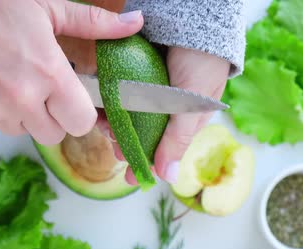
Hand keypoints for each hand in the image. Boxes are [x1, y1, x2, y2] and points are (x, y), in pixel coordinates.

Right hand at [0, 0, 142, 144]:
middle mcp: (23, 100)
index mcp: (49, 73)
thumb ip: (92, 22)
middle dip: (52, 117)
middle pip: (54, 135)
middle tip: (38, 89)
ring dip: (21, 114)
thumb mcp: (46, 8)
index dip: (78, 113)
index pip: (81, 122)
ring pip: (22, 131)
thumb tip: (136, 22)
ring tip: (6, 81)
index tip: (70, 99)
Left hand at [111, 47, 229, 184]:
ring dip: (115, 122)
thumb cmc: (201, 60)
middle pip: (143, 131)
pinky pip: (120, 90)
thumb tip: (168, 178)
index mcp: (187, 116)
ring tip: (104, 126)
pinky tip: (101, 105)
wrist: (192, 14)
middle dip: (127, 142)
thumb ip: (178, 138)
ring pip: (129, 113)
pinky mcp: (136, 69)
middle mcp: (168, 103)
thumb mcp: (193, 103)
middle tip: (114, 148)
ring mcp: (151, 86)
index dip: (147, 161)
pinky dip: (110, 99)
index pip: (164, 146)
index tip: (130, 177)